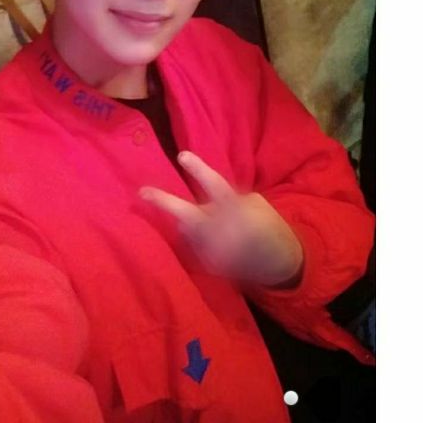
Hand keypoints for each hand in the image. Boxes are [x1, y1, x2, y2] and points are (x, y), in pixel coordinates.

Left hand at [139, 151, 303, 286]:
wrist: (280, 264)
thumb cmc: (269, 227)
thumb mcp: (257, 206)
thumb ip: (230, 202)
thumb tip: (204, 206)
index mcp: (239, 211)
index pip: (216, 186)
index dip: (199, 170)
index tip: (181, 156)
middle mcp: (223, 232)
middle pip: (187, 216)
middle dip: (164, 203)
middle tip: (142, 192)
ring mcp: (215, 252)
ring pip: (186, 230)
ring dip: (189, 224)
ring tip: (212, 225)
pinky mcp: (210, 266)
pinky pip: (195, 244)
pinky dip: (199, 238)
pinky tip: (216, 241)